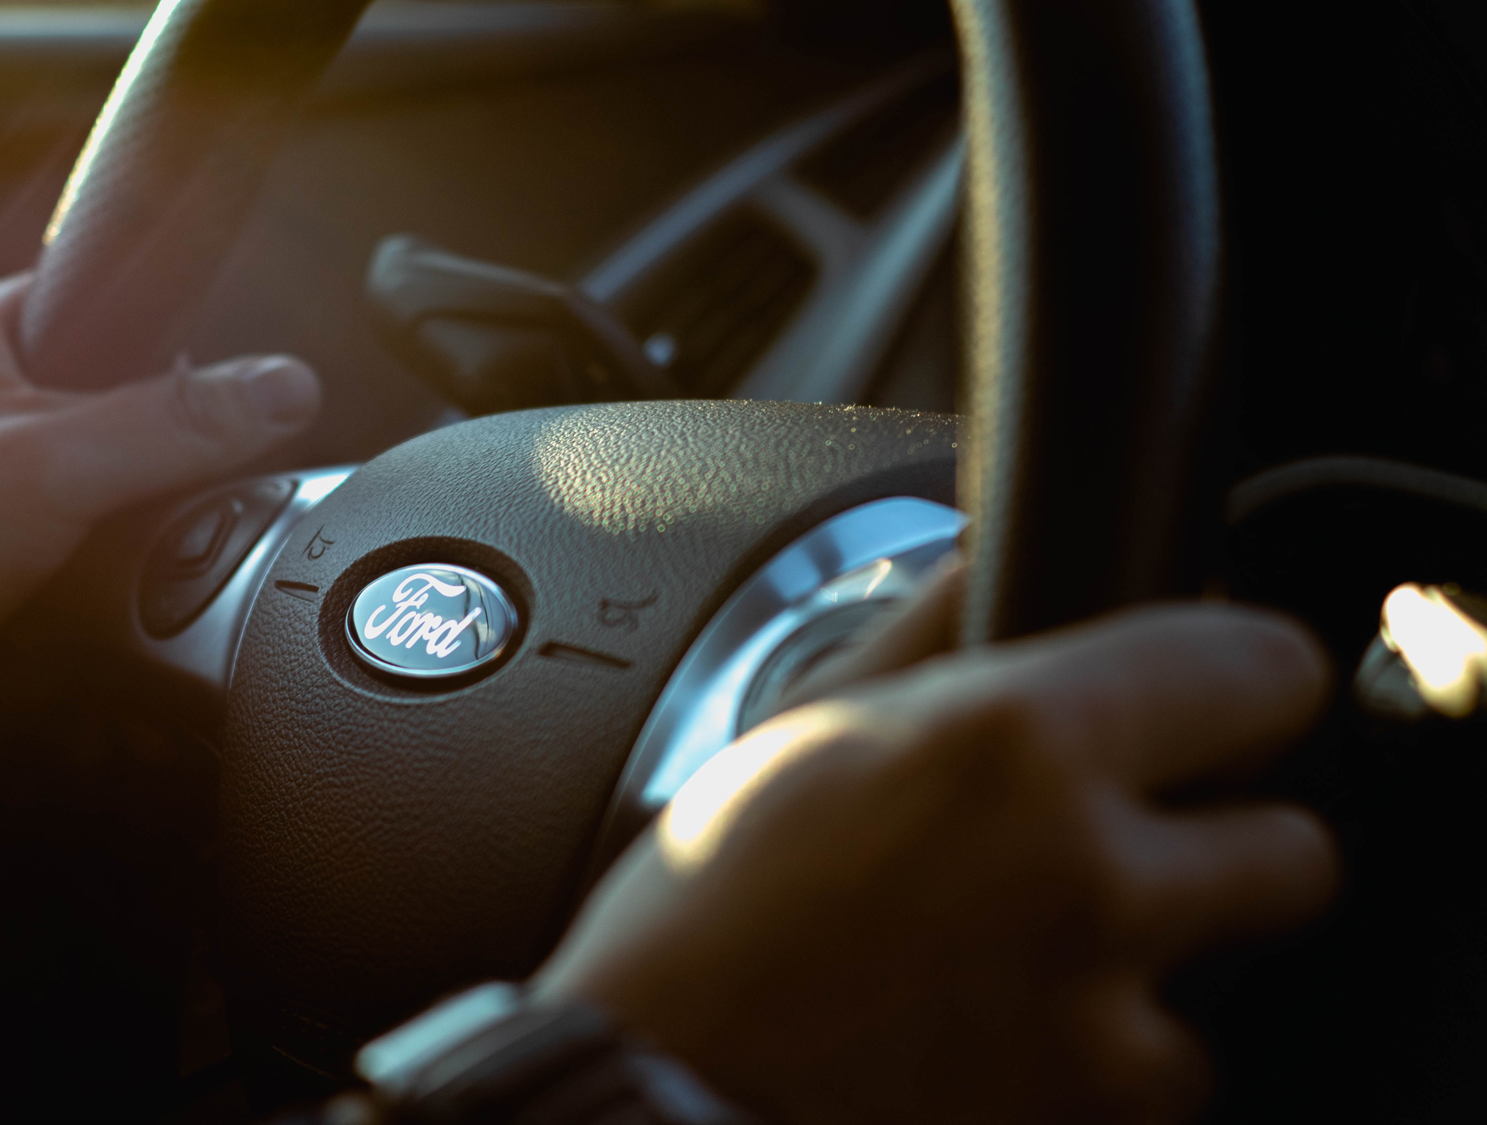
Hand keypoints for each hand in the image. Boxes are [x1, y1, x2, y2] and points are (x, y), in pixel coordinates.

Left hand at [0, 276, 320, 797]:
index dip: (166, 367)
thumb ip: (175, 426)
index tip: (208, 418)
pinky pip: (52, 533)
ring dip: (103, 522)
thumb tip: (283, 386)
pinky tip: (71, 592)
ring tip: (88, 556)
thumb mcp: (50, 469)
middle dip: (133, 462)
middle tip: (129, 504)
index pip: (106, 310)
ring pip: (81, 475)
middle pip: (104, 400)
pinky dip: (74, 565)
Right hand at [531, 587, 1336, 1124]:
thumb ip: (927, 624)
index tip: (1213, 702)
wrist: (650, 1087)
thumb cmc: (699, 914)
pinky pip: (1149, 1086)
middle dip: (1220, 846)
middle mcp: (1089, 881)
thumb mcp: (803, 727)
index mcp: (1016, 742)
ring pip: (1218, 989)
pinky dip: (1094, 1069)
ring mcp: (1100, 1028)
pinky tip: (994, 1038)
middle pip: (1294, 852)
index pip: (1264, 672)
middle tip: (1117, 848)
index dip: (1238, 682)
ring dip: (1145, 976)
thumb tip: (984, 549)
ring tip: (1018, 964)